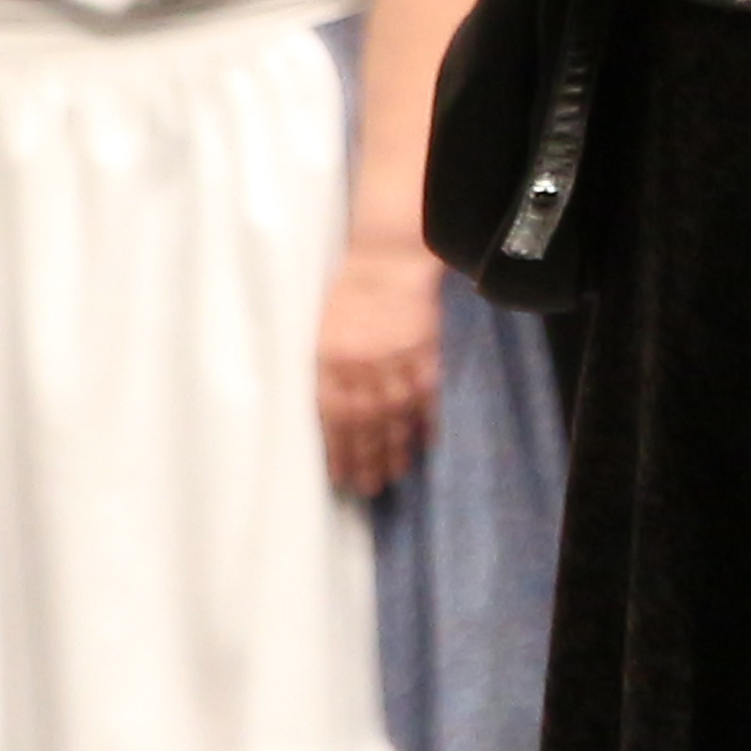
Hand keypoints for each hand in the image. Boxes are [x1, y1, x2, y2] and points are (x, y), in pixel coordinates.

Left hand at [315, 245, 443, 497]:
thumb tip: (333, 413)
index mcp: (330, 363)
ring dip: (395, 446)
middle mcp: (361, 368)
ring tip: (395, 474)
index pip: (334, 419)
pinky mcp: (423, 349)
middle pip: (365, 423)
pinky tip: (427, 440)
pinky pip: (426, 391)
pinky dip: (427, 417)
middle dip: (367, 459)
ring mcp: (395, 360)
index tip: (342, 478)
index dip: (338, 451)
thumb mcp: (322, 333)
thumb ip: (328, 373)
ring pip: (394, 414)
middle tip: (370, 488)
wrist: (386, 261)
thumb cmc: (348, 295)